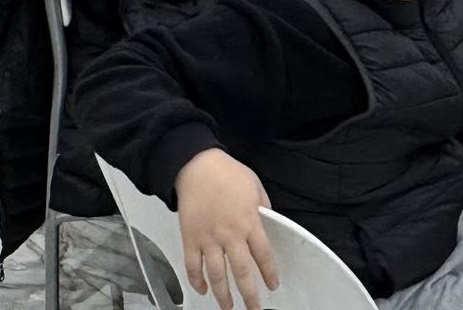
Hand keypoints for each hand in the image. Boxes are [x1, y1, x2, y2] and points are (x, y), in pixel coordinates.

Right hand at [174, 149, 279, 309]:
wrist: (196, 166)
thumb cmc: (226, 173)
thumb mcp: (255, 185)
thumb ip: (264, 206)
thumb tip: (270, 220)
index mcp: (249, 222)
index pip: (263, 255)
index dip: (269, 273)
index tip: (272, 285)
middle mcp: (229, 234)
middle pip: (241, 272)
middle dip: (249, 295)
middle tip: (254, 308)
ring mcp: (208, 239)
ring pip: (216, 275)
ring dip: (223, 295)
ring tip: (228, 307)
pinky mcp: (190, 238)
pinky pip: (192, 266)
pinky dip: (196, 281)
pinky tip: (202, 290)